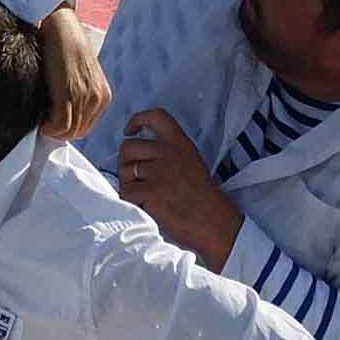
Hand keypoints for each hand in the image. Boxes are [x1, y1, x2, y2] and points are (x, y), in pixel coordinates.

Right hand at [35, 3, 108, 142]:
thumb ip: (79, 95)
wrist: (61, 28)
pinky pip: (60, 126)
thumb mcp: (81, 76)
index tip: (52, 121)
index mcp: (103, 95)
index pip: (86, 127)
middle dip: (59, 132)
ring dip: (52, 130)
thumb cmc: (65, 49)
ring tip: (41, 118)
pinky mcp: (70, 93)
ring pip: (69, 132)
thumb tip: (62, 116)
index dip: (68, 129)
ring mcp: (85, 97)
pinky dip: (48, 127)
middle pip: (79, 132)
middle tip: (44, 121)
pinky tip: (40, 118)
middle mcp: (98, 98)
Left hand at [114, 108, 241, 264]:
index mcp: (180, 143)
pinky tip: (146, 207)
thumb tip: (139, 153)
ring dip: (128, 184)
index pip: (155, 116)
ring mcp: (159, 172)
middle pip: (128, 146)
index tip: (131, 131)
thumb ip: (169, 151)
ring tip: (144, 196)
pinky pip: (126, 192)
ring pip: (124, 171)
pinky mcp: (151, 192)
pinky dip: (131, 202)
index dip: (138, 120)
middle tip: (135, 177)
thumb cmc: (202, 197)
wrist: (214, 222)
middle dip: (126, 163)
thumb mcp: (191, 161)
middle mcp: (168, 153)